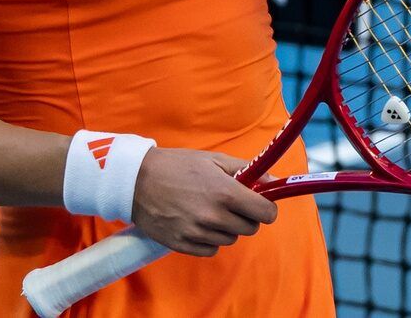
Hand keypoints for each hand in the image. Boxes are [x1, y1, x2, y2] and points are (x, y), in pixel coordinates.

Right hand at [130, 148, 277, 256]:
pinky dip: (209, 239)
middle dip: (245, 216)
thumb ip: (246, 170)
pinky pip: (211, 250)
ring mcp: (198, 233)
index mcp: (226, 193)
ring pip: (230, 239)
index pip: (266, 214)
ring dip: (226, 227)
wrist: (136, 181)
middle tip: (230, 203)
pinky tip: (196, 222)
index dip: (266, 207)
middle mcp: (214, 216)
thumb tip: (274, 181)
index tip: (258, 202)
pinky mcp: (183, 246)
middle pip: (250, 228)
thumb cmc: (177, 166)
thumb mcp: (213, 159)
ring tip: (208, 209)